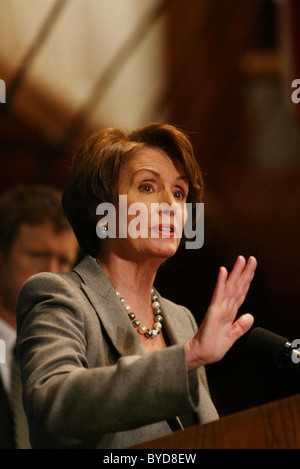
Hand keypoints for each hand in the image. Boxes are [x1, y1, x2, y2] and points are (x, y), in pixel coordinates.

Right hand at [185, 255, 256, 370]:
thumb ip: (240, 326)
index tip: (252, 269)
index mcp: (229, 312)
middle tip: (251, 259)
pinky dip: (221, 282)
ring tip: (240, 260)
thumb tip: (250, 316)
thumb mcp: (232, 337)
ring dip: (235, 272)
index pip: (241, 293)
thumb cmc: (212, 347)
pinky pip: (219, 294)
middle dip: (244, 272)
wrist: (201, 355)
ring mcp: (219, 307)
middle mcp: (225, 307)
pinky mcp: (213, 311)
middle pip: (237, 286)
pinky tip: (223, 271)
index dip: (247, 280)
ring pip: (229, 286)